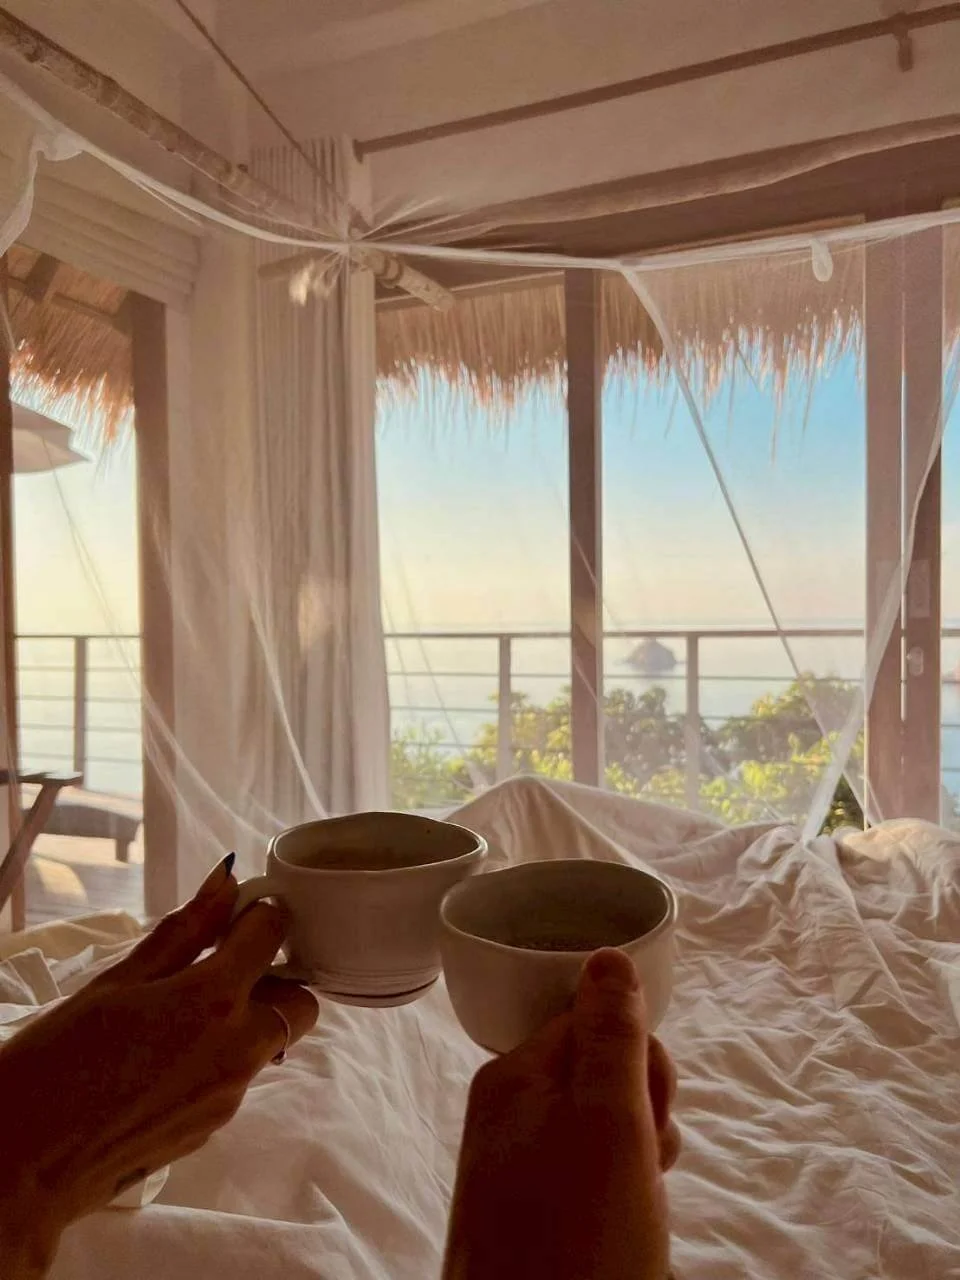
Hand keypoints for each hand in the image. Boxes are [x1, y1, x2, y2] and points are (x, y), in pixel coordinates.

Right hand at [0, 857, 317, 1277]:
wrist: (25, 1163)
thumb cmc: (57, 1061)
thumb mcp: (117, 982)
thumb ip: (183, 932)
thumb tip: (224, 883)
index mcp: (214, 1000)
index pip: (272, 933)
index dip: (259, 913)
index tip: (239, 913)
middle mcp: (237, 1048)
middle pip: (299, 1000)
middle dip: (275, 977)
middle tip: (224, 969)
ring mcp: (229, 1095)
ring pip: (270, 1042)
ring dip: (248, 1019)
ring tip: (183, 1016)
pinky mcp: (213, 1128)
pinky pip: (238, 1078)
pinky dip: (221, 1057)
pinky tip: (165, 1058)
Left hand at [443, 948, 678, 1279]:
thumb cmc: (578, 1239)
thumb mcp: (608, 1123)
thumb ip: (610, 1034)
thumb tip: (608, 953)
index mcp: (514, 1078)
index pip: (593, 1021)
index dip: (641, 1060)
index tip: (653, 1110)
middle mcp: (507, 1115)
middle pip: (601, 1076)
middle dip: (645, 1112)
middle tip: (648, 1164)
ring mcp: (517, 1170)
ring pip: (604, 1132)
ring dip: (641, 1160)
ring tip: (641, 1209)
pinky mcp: (532, 1219)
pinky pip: (592, 1179)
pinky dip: (623, 1197)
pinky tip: (629, 1231)